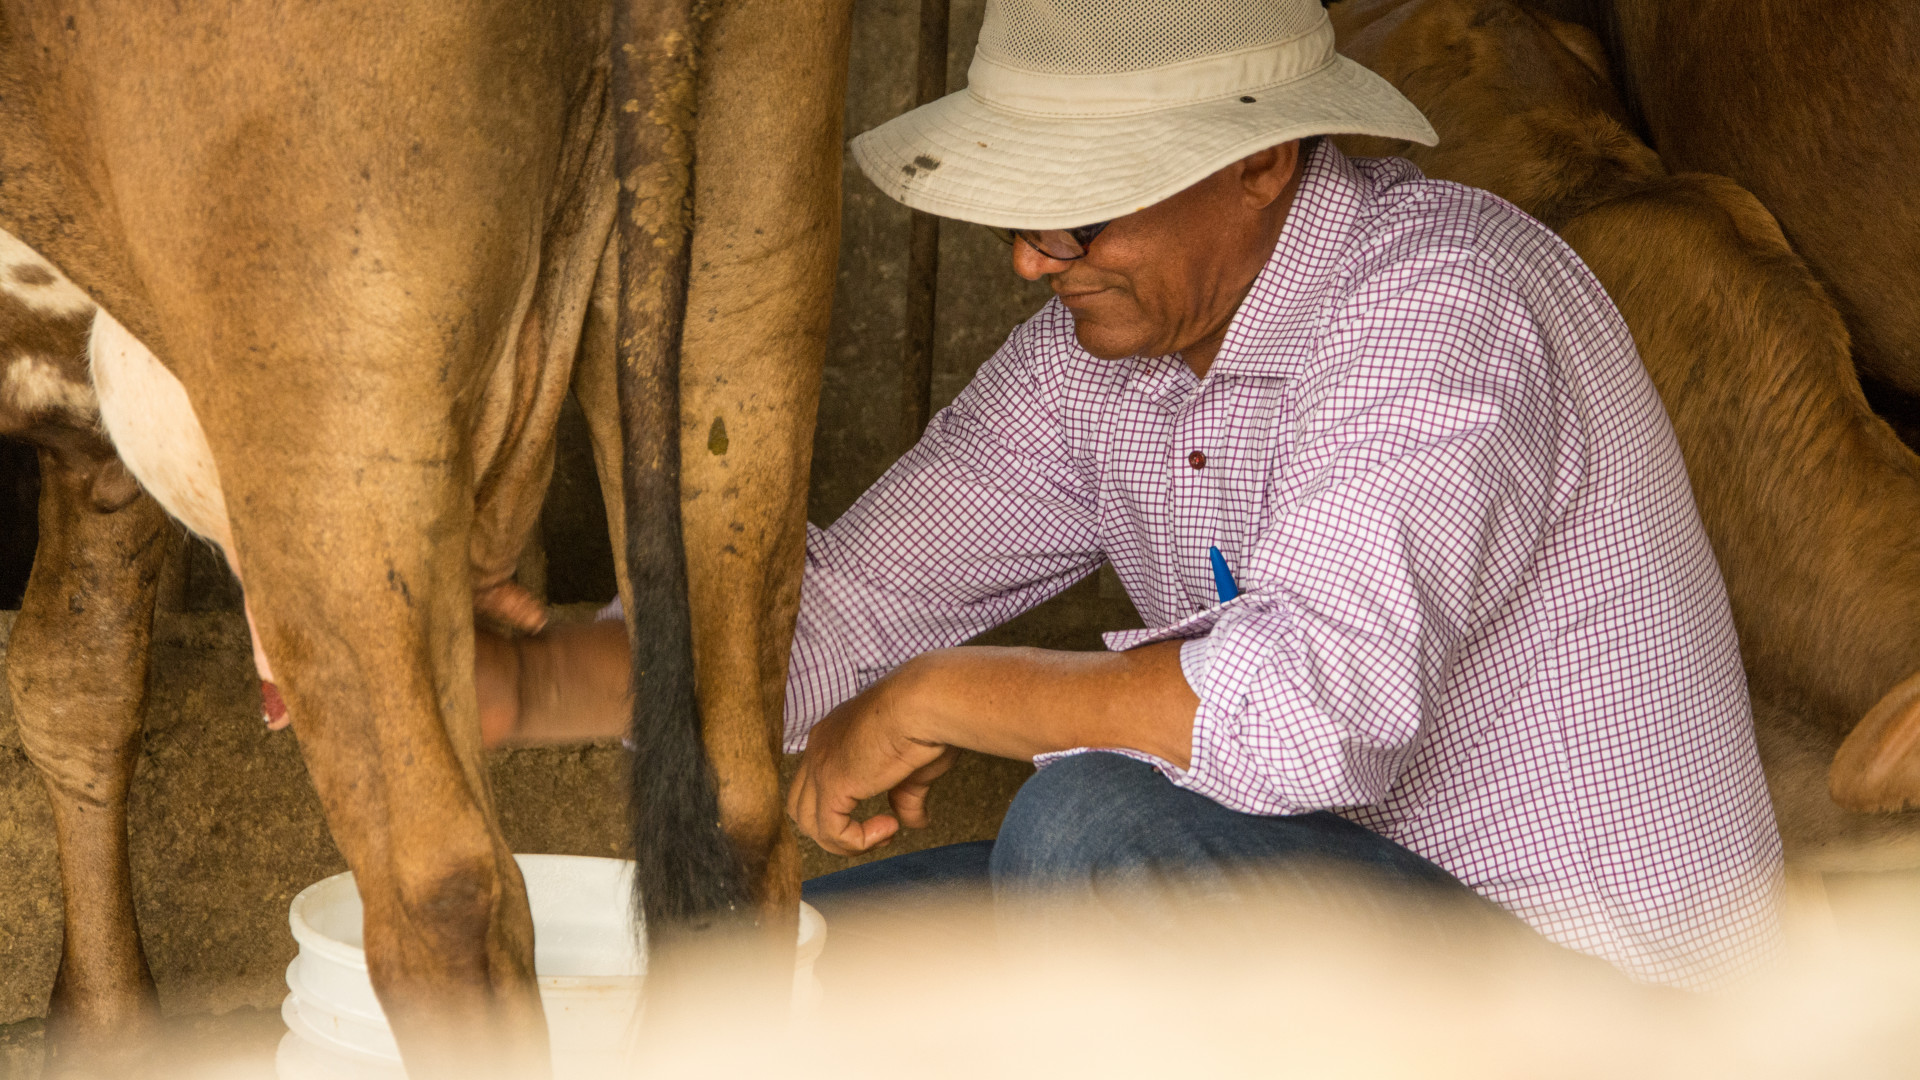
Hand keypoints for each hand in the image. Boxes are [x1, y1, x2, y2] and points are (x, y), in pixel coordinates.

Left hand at [787, 661, 959, 854]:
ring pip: (808, 822)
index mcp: (832, 736)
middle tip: (875, 834)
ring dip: (845, 840)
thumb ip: (904, 796)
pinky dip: (857, 841)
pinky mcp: (831, 784)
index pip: (816, 783)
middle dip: (835, 829)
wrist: (924, 704)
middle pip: (802, 805)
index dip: (842, 810)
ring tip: (883, 835)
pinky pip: (830, 831)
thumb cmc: (925, 723)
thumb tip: (913, 822)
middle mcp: (818, 748)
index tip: (882, 817)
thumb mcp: (912, 768)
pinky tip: (887, 829)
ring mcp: (820, 765)